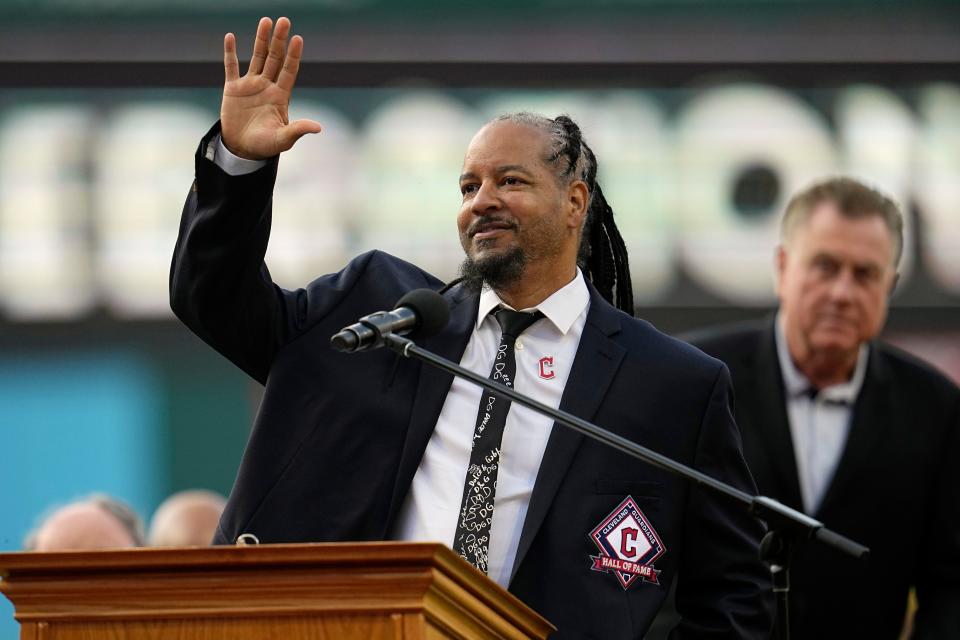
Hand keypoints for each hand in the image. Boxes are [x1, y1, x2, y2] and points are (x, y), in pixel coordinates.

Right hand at [220, 17, 321, 159]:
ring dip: (261, 39)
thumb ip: (298, 130)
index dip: (294, 56)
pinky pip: (231, 66)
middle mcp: (267, 86)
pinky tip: (231, 36)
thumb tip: (318, 128)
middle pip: (275, 58)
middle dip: (279, 40)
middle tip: (284, 21)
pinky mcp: (232, 89)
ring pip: (257, 57)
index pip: (289, 71)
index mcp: (280, 96)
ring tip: (265, 21)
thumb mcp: (283, 139)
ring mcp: (250, 85)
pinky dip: (230, 52)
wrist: (242, 150)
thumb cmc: (265, 146)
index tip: (298, 39)